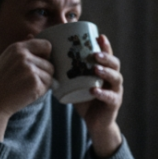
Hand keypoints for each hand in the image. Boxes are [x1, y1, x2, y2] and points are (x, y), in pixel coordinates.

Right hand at [0, 38, 54, 140]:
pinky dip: (41, 91)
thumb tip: (31, 35)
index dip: (46, 55)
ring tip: (26, 87)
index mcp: (17, 48)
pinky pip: (48, 85)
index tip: (39, 63)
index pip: (46, 45)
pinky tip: (27, 93)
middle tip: (27, 81)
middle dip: (43, 72)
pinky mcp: (35, 84)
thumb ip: (21, 50)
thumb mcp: (5, 58)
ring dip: (43, 82)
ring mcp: (30, 70)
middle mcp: (24, 57)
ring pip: (50, 74)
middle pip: (49, 63)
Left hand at [74, 34, 123, 157]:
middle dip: (106, 57)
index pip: (107, 54)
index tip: (99, 36)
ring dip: (106, 72)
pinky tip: (94, 91)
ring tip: (96, 69)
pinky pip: (110, 97)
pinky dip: (102, 93)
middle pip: (115, 64)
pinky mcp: (114, 104)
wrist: (95, 122)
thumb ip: (63, 68)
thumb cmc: (84, 98)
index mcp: (105, 70)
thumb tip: (42, 50)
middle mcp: (113, 78)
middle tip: (95, 54)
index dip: (105, 45)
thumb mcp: (74, 81)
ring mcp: (115, 91)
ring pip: (115, 78)